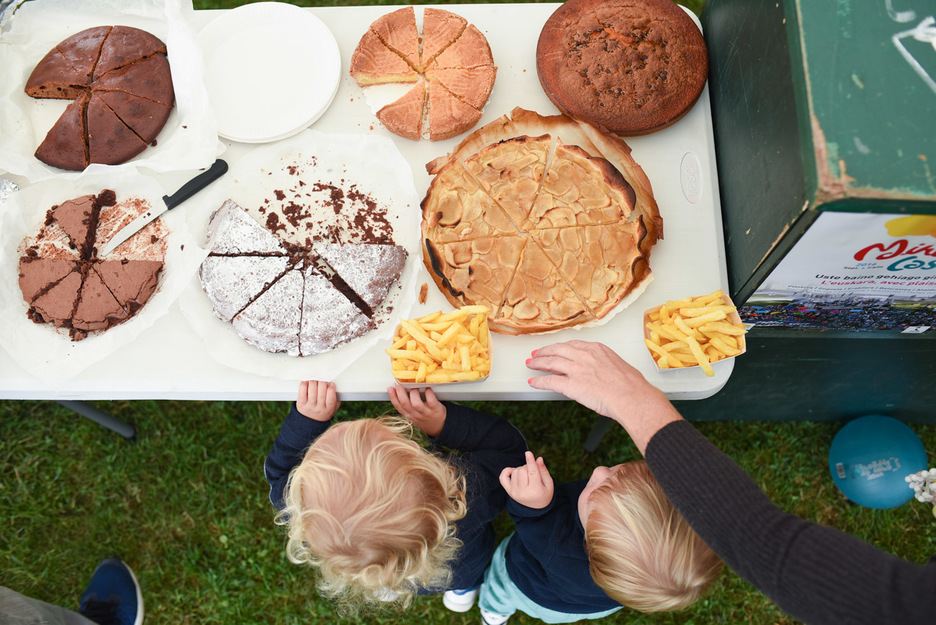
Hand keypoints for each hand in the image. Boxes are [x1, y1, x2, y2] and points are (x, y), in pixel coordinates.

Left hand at [296, 380, 339, 421]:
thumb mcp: (334, 407)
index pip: (331, 400)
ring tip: (315, 377)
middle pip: (321, 394)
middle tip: (322, 377)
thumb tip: (336, 384)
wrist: (311, 420)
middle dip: (322, 383)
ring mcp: (309, 407)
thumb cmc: (324, 409)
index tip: (331, 383)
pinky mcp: (301, 404)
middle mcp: (319, 409)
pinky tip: (306, 381)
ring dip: (313, 382)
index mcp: (329, 409)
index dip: (331, 390)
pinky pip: (302, 393)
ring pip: (312, 392)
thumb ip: (336, 397)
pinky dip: (304, 385)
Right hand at [387, 385, 445, 436]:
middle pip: (405, 404)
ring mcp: (426, 413)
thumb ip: (407, 406)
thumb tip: (398, 391)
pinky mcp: (435, 409)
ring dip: (414, 393)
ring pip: (416, 403)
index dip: (392, 397)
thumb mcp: (413, 415)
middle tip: (399, 383)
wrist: (439, 428)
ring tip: (414, 387)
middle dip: (400, 392)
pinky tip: (427, 389)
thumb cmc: (424, 418)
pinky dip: (428, 393)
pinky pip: (431, 401)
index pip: (398, 407)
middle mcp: (416, 415)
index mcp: (409, 415)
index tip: (390, 388)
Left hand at [500, 451, 553, 508]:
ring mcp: (514, 492)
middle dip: (528, 466)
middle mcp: (523, 492)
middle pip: (523, 470)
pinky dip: (507, 471)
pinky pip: (503, 476)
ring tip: (527, 475)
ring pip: (515, 471)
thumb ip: (543, 471)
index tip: (528, 453)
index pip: (532, 473)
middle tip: (533, 472)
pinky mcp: (509, 491)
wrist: (536, 507)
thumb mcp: (549, 483)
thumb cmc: (544, 493)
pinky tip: (514, 472)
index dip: (530, 462)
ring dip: (521, 469)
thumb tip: (539, 459)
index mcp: (535, 491)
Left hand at [525, 340, 681, 452]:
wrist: (632, 396)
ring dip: (538, 363)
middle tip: (536, 354)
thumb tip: (600, 372)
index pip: (572, 345)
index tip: (554, 348)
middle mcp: (584, 355)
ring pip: (550, 363)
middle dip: (544, 352)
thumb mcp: (617, 365)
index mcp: (596, 349)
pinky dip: (539, 382)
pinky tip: (533, 382)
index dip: (559, 347)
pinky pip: (550, 381)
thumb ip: (604, 365)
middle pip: (557, 350)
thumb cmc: (631, 385)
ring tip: (530, 364)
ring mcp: (576, 369)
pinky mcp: (571, 385)